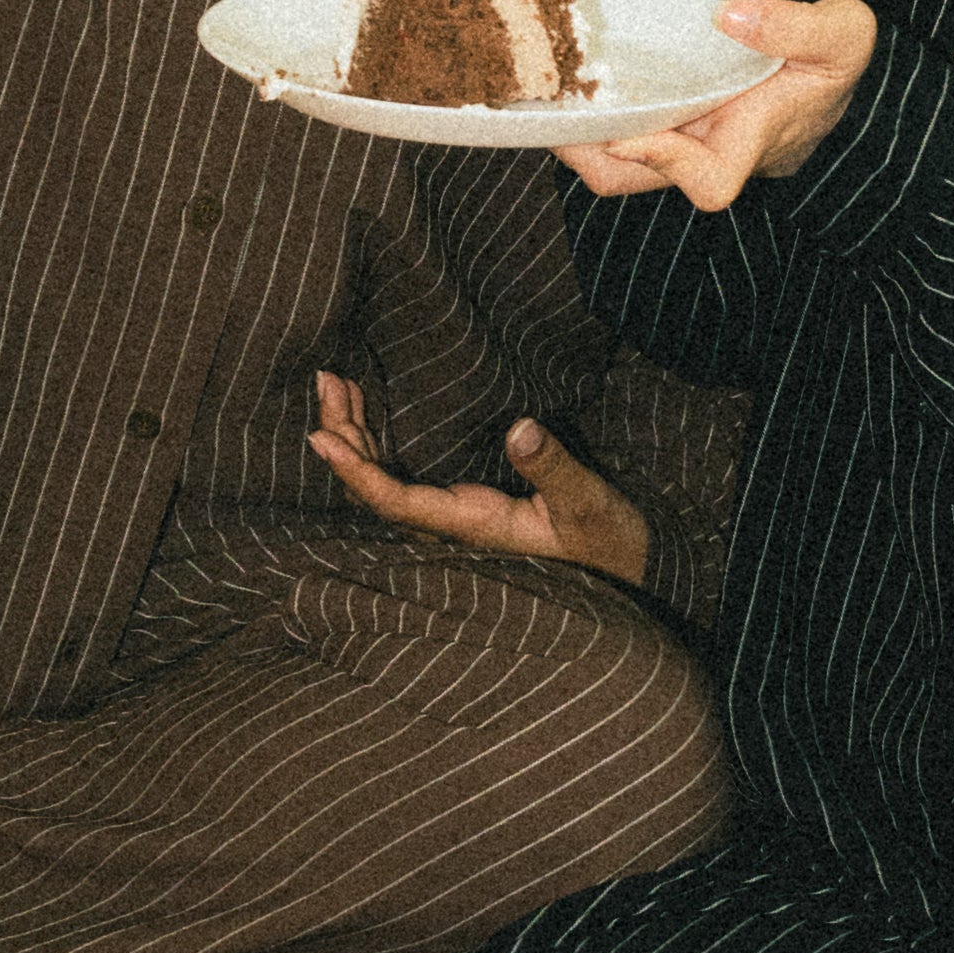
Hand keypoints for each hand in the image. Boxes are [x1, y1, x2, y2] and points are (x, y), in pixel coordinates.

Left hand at [306, 373, 651, 587]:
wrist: (632, 572)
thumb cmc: (612, 543)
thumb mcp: (589, 502)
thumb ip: (553, 467)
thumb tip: (519, 427)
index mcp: (474, 527)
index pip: (397, 502)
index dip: (356, 471)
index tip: (320, 437)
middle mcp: (455, 529)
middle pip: (377, 490)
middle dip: (346, 436)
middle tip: (326, 380)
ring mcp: (457, 523)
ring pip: (386, 486)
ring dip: (358, 437)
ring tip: (337, 387)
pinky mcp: (468, 513)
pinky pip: (405, 483)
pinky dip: (380, 448)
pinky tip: (372, 419)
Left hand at [560, 0, 875, 213]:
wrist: (828, 69)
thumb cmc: (836, 57)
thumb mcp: (843, 32)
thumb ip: (797, 25)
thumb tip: (730, 16)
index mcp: (754, 138)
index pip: (711, 180)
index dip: (669, 164)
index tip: (633, 132)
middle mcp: (710, 150)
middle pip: (639, 180)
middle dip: (592, 153)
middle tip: (557, 108)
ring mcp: (683, 138)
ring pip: (617, 162)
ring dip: (580, 135)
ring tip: (550, 92)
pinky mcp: (666, 120)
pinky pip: (618, 130)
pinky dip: (591, 112)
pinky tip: (568, 77)